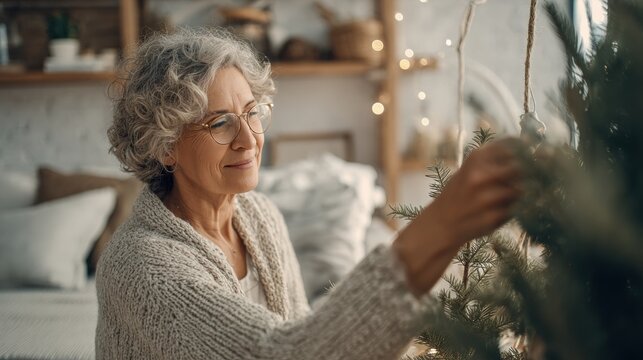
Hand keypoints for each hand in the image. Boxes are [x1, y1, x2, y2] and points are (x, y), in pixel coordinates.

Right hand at [393, 138, 524, 295]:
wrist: (442, 223)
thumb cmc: (460, 193)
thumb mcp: (472, 168)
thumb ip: (498, 159)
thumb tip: (537, 151)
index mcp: (476, 157)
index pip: (514, 145)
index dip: (528, 148)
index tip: (536, 152)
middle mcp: (482, 175)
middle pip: (523, 167)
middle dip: (530, 172)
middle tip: (531, 177)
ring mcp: (489, 197)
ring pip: (523, 189)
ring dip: (523, 192)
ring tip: (511, 196)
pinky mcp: (495, 217)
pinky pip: (518, 208)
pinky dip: (517, 208)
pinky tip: (505, 209)